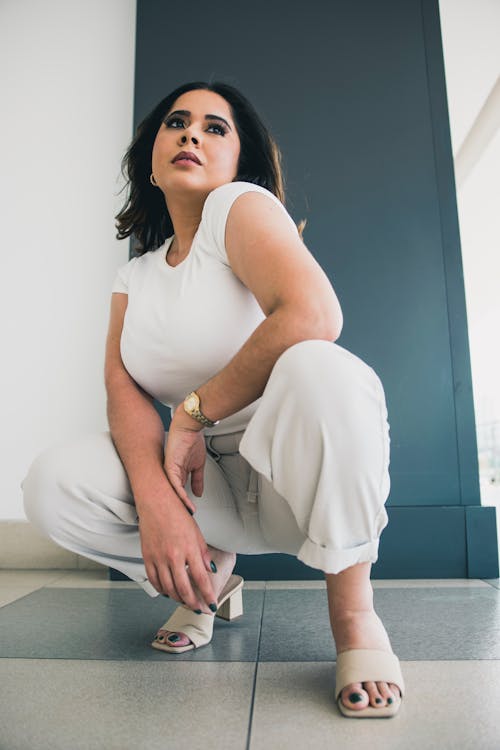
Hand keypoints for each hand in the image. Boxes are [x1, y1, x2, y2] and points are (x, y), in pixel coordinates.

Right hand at [137, 489, 215, 612]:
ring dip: (177, 598)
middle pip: (184, 589)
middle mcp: (174, 556)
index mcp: (189, 549)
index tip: (212, 603)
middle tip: (197, 608)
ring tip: (184, 601)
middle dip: (192, 602)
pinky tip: (167, 592)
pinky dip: (161, 590)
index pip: (201, 579)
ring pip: (168, 588)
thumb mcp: (196, 532)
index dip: (207, 595)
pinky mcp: (147, 557)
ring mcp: (159, 558)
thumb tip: (209, 569)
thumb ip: (203, 553)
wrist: (155, 503)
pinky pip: (154, 580)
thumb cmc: (176, 514)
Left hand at [164, 405, 205, 514]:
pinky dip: (181, 497)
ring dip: (179, 508)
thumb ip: (197, 479)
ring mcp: (168, 472)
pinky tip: (187, 506)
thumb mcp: (198, 464)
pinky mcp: (169, 468)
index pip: (177, 495)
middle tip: (181, 525)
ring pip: (171, 495)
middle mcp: (170, 475)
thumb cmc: (192, 440)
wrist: (190, 426)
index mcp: (176, 474)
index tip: (185, 518)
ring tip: (185, 520)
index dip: (181, 507)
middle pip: (170, 497)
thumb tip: (198, 493)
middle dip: (176, 512)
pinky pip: (174, 486)